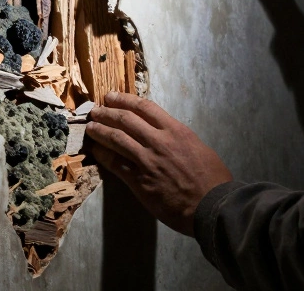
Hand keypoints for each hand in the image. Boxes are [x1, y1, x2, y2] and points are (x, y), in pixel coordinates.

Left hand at [86, 92, 232, 235]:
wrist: (211, 206)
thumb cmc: (212, 178)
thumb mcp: (197, 147)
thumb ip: (177, 138)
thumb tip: (163, 134)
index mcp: (175, 130)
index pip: (144, 107)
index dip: (124, 99)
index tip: (112, 96)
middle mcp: (159, 141)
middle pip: (126, 119)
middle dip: (107, 112)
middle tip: (96, 110)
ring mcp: (147, 161)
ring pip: (116, 138)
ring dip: (100, 131)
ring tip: (90, 127)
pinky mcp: (139, 181)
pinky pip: (115, 164)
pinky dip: (103, 155)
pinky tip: (96, 151)